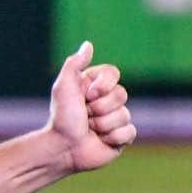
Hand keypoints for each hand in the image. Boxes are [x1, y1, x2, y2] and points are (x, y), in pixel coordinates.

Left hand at [47, 41, 135, 171]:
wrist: (62, 148)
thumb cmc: (61, 117)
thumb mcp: (64, 87)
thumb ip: (74, 64)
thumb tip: (88, 44)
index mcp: (95, 85)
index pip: (114, 73)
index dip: (103, 85)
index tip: (87, 95)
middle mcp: (107, 100)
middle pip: (122, 93)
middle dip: (99, 108)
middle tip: (85, 116)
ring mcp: (116, 118)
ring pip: (124, 114)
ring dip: (102, 124)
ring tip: (89, 130)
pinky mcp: (122, 137)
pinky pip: (130, 131)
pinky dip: (113, 137)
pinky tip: (101, 141)